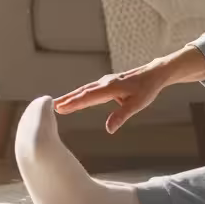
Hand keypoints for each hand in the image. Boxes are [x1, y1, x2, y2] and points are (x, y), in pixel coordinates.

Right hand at [53, 45, 204, 133]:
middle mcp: (104, 83)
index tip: (59, 108)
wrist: (154, 73)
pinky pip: (89, 90)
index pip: (87, 97)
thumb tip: (109, 129)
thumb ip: (122, 116)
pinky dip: (79, 94)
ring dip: (71, 97)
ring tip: (57, 104)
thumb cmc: (147, 89)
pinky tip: (74, 100)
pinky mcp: (107, 84)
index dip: (73, 103)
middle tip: (50, 107)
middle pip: (82, 92)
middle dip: (67, 100)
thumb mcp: (137, 104)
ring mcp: (105, 82)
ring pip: (84, 90)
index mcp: (109, 88)